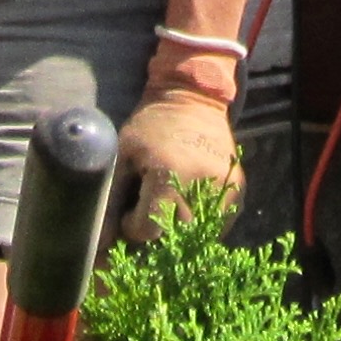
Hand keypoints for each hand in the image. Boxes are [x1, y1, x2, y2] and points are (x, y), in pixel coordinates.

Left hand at [113, 88, 236, 242]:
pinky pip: (217, 223)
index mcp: (170, 174)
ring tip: (168, 205)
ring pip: (198, 234)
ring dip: (180, 230)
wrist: (192, 98)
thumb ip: (111, 199)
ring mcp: (225, 189)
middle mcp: (202, 185)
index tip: (129, 210)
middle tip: (148, 210)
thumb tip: (102, 242)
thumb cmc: (150, 128)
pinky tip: (188, 203)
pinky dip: (199, 222)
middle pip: (175, 236)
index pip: (150, 229)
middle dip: (157, 232)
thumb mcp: (122, 156)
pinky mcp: (238, 191)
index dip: (133, 226)